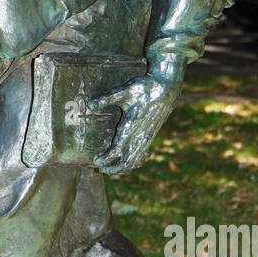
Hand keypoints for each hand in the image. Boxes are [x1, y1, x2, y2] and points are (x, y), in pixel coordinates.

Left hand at [89, 58, 183, 175]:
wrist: (167, 88)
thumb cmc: (144, 88)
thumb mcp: (123, 91)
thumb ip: (106, 99)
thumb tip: (90, 105)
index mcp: (131, 126)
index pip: (118, 150)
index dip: (107, 158)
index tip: (97, 161)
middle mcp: (140, 134)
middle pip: (127, 160)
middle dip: (114, 168)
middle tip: (101, 169)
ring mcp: (147, 136)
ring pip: (136, 159)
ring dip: (124, 167)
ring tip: (112, 169)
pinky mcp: (152, 134)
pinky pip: (143, 153)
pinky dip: (135, 161)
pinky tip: (129, 162)